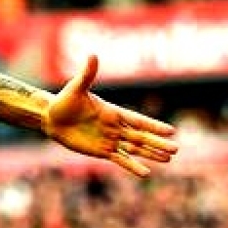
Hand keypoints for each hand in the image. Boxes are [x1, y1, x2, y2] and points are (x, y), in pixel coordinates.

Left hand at [43, 54, 178, 176]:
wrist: (51, 118)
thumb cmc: (63, 101)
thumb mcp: (76, 88)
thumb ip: (87, 74)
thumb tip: (92, 54)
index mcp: (113, 112)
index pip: (137, 120)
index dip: (153, 126)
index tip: (171, 131)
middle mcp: (115, 127)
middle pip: (141, 136)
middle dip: (157, 143)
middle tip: (177, 150)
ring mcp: (110, 140)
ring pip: (135, 148)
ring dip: (151, 154)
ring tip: (169, 159)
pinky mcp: (101, 151)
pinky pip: (120, 159)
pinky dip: (133, 166)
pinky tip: (146, 173)